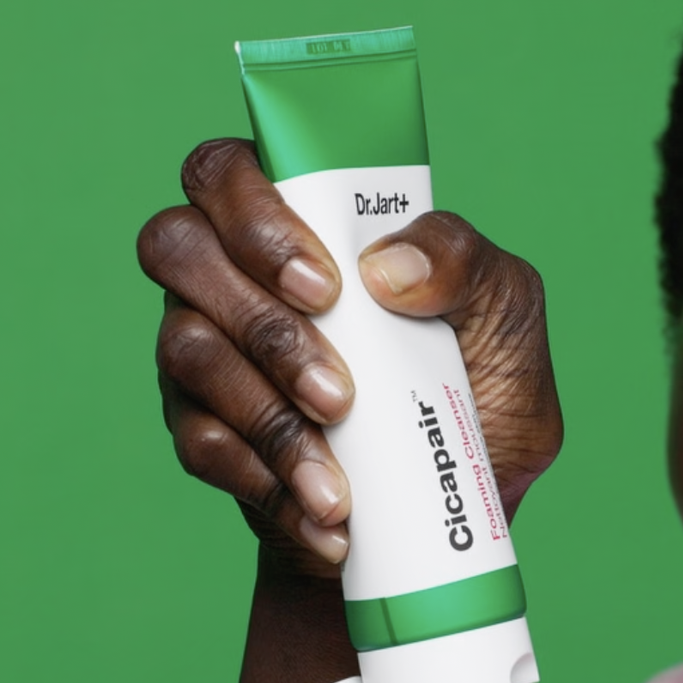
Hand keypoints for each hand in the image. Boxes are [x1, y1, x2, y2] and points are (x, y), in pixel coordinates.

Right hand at [138, 140, 562, 575]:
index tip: (324, 286)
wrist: (443, 512)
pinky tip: (323, 512)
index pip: (226, 170)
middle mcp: (233, 270)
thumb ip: (466, 261)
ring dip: (269, 417)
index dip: (253, 216)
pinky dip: (267, 480)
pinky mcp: (202, 427)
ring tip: (339, 479)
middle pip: (176, 246)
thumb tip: (389, 267)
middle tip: (338, 392)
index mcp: (301, 214)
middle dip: (259, 323)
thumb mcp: (506, 315)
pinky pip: (200, 442)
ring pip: (188, 351)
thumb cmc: (477, 387)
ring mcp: (206, 347)